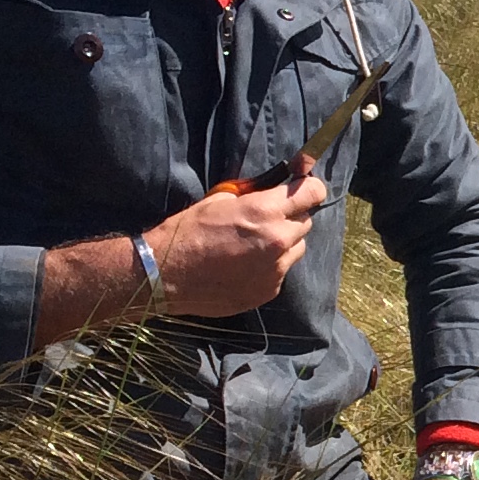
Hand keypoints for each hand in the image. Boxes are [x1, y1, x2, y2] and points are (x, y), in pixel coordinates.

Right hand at [146, 155, 327, 317]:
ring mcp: (276, 269)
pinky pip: (282, 271)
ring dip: (284, 243)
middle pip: (305, 222)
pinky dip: (271, 266)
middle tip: (266, 220)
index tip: (305, 189)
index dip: (310, 189)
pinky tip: (245, 265)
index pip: (312, 193)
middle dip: (291, 217)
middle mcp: (277, 240)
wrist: (166, 274)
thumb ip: (252, 195)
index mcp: (265, 211)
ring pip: (297, 248)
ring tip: (254, 245)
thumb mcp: (218, 200)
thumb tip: (271, 190)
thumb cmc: (188, 232)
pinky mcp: (269, 290)